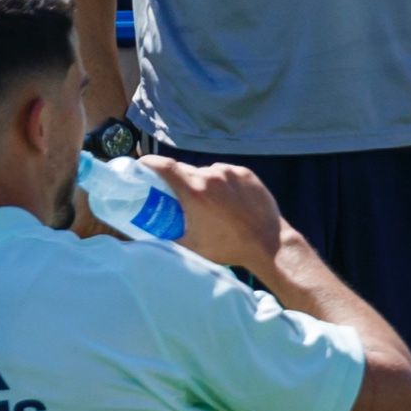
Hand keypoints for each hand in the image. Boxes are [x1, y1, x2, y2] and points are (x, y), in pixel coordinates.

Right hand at [145, 157, 282, 275]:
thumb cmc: (228, 247)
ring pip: (206, 172)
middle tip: (177, 196)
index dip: (149, 163)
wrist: (268, 243)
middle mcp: (211, 176)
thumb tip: (147, 239)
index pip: (163, 166)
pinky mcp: (246, 174)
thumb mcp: (191, 247)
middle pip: (185, 170)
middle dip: (177, 180)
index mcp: (194, 192)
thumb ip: (166, 239)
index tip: (142, 166)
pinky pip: (225, 173)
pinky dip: (221, 183)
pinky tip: (227, 201)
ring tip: (209, 204)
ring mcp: (230, 173)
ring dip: (202, 183)